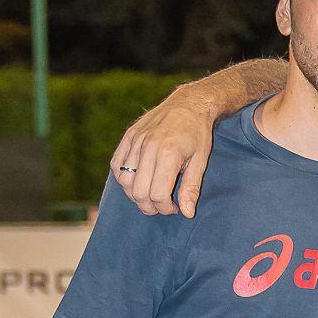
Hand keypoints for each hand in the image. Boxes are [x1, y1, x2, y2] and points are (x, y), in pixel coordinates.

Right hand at [109, 88, 215, 217]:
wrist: (189, 104)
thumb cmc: (197, 134)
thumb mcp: (201, 161)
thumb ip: (191, 188)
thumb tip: (187, 213)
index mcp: (169, 154)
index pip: (158, 195)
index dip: (165, 208)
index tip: (173, 208)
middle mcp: (149, 146)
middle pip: (139, 192)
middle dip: (150, 207)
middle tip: (161, 205)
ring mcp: (136, 140)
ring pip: (125, 182)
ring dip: (135, 195)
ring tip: (150, 194)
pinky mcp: (128, 136)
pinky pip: (116, 165)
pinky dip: (123, 178)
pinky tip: (138, 180)